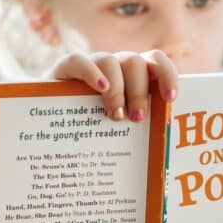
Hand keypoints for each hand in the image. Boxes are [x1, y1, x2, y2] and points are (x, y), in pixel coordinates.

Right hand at [42, 49, 177, 121]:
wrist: (51, 120)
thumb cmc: (94, 128)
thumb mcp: (119, 128)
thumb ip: (138, 130)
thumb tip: (161, 162)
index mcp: (135, 75)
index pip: (157, 62)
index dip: (167, 75)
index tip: (170, 98)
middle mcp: (117, 65)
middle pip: (136, 63)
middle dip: (140, 92)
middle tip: (137, 119)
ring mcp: (92, 64)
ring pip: (111, 60)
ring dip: (118, 89)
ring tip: (115, 116)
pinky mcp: (67, 67)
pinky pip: (81, 61)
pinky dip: (93, 73)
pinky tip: (101, 88)